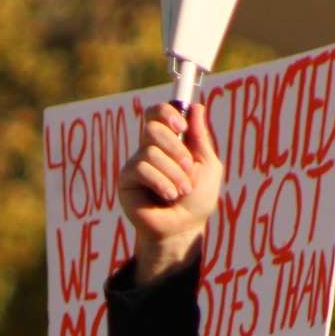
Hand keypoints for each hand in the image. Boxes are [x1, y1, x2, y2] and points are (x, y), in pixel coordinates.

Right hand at [118, 100, 222, 283]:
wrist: (184, 228)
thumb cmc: (197, 200)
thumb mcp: (207, 165)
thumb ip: (201, 138)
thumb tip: (196, 107)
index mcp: (169, 141)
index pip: (158, 114)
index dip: (167, 112)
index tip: (182, 126)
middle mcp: (150, 149)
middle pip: (152, 126)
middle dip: (175, 146)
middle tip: (187, 166)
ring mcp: (136, 164)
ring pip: (150, 151)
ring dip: (173, 172)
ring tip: (181, 191)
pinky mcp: (126, 181)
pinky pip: (141, 169)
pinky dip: (160, 182)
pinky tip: (168, 195)